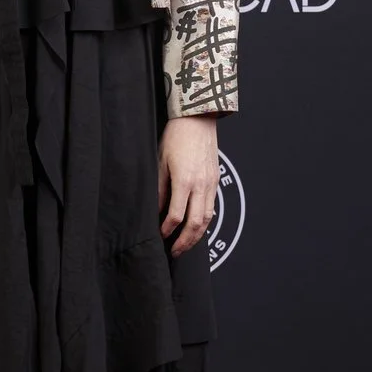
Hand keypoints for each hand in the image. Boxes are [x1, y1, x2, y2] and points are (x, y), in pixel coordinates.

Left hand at [158, 115, 219, 256]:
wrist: (198, 119)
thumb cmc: (176, 136)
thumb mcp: (160, 161)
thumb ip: (160, 188)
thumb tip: (156, 209)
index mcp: (185, 180)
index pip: (177, 215)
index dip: (168, 229)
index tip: (160, 235)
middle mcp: (201, 184)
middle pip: (195, 223)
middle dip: (185, 241)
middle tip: (174, 251)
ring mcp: (211, 183)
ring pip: (207, 218)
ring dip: (197, 236)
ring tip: (185, 245)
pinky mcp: (216, 180)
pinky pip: (211, 207)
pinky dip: (204, 222)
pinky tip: (196, 228)